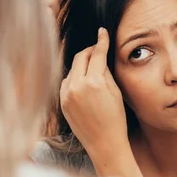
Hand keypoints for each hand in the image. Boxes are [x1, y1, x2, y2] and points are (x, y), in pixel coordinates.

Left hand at [60, 28, 127, 157]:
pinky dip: (75, 79)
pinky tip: (84, 84)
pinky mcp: (61, 102)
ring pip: (72, 69)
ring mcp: (66, 95)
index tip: (102, 32)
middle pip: (80, 57)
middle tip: (98, 49)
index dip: (101, 41)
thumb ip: (105, 71)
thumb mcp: (115, 91)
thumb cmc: (115, 118)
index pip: (96, 54)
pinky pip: (66, 83)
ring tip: (93, 70)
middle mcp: (76, 86)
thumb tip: (99, 55)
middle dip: (89, 51)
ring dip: (81, 65)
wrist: (104, 144)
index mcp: (93, 82)